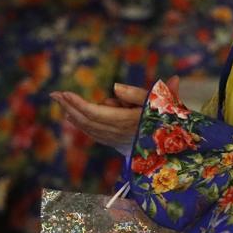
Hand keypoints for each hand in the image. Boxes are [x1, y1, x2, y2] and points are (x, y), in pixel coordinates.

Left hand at [53, 76, 180, 153]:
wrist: (178, 146)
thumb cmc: (169, 117)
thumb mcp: (158, 101)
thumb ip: (137, 94)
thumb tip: (115, 86)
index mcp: (126, 122)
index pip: (95, 113)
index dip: (78, 104)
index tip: (64, 93)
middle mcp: (118, 133)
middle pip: (87, 120)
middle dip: (69, 107)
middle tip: (54, 94)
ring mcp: (116, 140)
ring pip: (89, 128)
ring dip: (72, 115)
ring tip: (61, 101)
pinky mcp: (117, 143)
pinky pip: (94, 133)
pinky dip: (81, 124)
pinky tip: (71, 117)